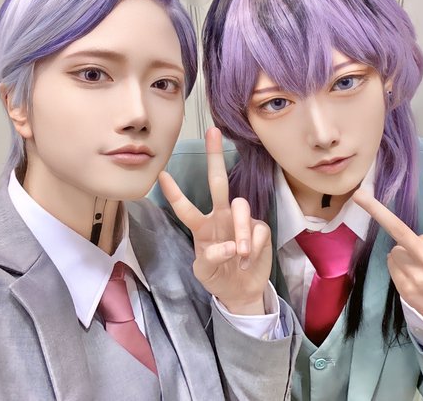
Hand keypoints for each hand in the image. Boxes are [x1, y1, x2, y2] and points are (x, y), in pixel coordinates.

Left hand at [158, 128, 272, 314]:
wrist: (242, 290)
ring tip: (240, 254)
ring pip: (242, 206)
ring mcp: (241, 220)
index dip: (175, 193)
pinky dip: (253, 247)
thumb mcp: (204, 272)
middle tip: (212, 131)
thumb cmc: (218, 276)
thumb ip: (210, 258)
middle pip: (218, 182)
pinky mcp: (260, 228)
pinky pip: (257, 229)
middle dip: (214, 156)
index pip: (186, 207)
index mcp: (202, 226)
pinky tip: (248, 260)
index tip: (161, 174)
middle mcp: (221, 216)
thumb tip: (229, 246)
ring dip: (241, 230)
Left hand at [352, 171, 422, 332]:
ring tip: (422, 270)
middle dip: (375, 209)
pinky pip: (393, 266)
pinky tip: (416, 279)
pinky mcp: (405, 287)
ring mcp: (415, 274)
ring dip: (403, 256)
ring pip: (394, 251)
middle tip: (358, 194)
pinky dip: (400, 269)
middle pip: (398, 228)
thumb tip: (401, 242)